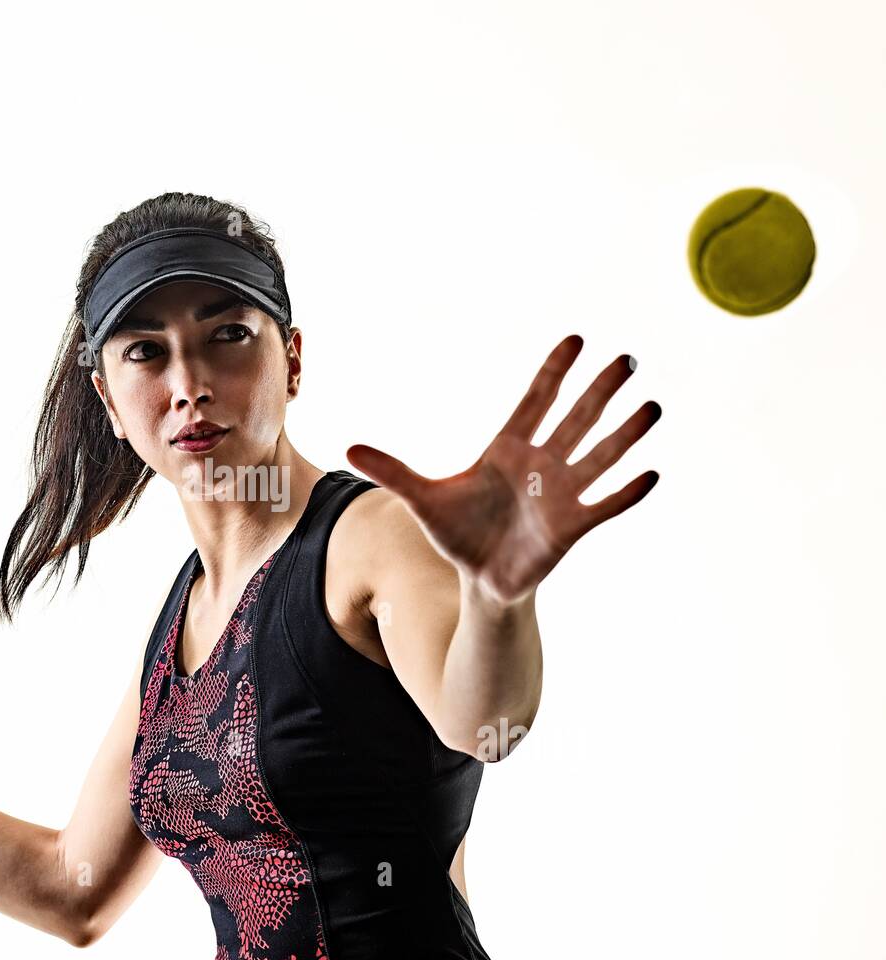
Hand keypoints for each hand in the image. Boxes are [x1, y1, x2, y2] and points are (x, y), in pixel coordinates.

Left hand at [347, 334, 660, 604]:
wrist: (479, 579)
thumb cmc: (457, 533)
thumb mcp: (422, 499)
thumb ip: (392, 470)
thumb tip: (348, 447)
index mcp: (507, 450)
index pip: (535, 401)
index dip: (553, 372)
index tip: (575, 339)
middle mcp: (541, 465)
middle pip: (575, 419)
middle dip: (599, 390)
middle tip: (626, 356)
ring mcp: (560, 495)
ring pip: (598, 456)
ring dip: (624, 434)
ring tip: (652, 406)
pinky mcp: (572, 527)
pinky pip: (605, 505)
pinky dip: (626, 492)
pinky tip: (651, 473)